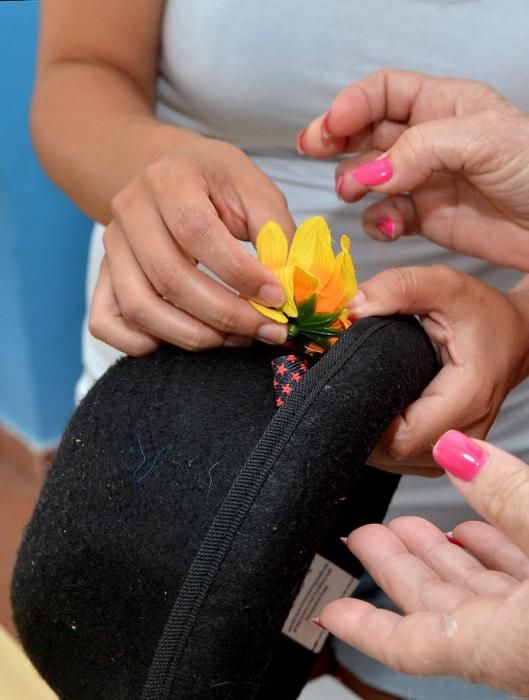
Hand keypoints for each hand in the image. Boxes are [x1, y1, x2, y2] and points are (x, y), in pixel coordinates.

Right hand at [89, 138, 293, 354]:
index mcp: (168, 179)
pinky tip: (188, 337)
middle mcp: (129, 211)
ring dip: (194, 336)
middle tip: (268, 330)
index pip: (198, 232)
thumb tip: (293, 286)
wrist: (168, 173)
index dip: (240, 273)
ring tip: (237, 338)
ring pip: (140, 308)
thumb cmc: (215, 183)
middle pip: (170, 278)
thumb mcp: (254, 189)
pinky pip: (107, 323)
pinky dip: (144, 343)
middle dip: (227, 315)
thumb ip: (277, 232)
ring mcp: (110, 247)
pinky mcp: (103, 276)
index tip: (278, 298)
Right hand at [299, 70, 528, 270]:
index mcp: (443, 105)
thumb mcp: (483, 140)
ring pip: (369, 176)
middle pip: (366, 131)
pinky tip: (391, 226)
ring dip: (354, 183)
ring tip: (357, 192)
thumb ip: (421, 149)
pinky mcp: (423, 217)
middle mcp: (426, 140)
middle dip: (336, 138)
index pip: (384, 92)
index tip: (330, 128)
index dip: (352, 104)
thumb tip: (371, 174)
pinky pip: (385, 216)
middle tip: (312, 149)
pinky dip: (378, 222)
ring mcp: (422, 180)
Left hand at [320, 431, 528, 697]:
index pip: (410, 647)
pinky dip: (491, 556)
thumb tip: (456, 451)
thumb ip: (506, 497)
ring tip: (413, 525)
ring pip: (478, 593)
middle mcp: (518, 643)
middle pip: (437, 607)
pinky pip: (516, 584)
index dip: (364, 628)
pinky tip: (476, 533)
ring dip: (443, 556)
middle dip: (397, 567)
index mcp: (504, 644)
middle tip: (367, 534)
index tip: (328, 613)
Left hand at [348, 265, 528, 473]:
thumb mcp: (446, 286)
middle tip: (338, 387)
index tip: (342, 386)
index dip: (364, 419)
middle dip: (358, 423)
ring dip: (367, 433)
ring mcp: (456, 451)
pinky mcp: (444, 452)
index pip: (401, 438)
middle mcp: (464, 435)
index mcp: (467, 398)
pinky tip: (374, 407)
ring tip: (355, 394)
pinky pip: (402, 457)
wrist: (516, 337)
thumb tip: (353, 307)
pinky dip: (381, 437)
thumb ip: (400, 287)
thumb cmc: (483, 313)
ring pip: (395, 460)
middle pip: (393, 454)